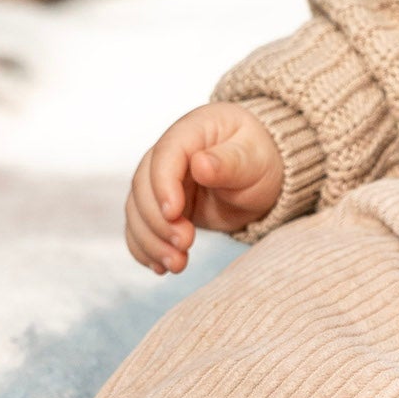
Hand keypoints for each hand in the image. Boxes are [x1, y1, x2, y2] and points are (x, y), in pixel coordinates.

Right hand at [124, 103, 283, 274]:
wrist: (261, 176)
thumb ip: (228, 162)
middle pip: (143, 186)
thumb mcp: (253, 159)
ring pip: (137, 211)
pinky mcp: (161, 207)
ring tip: (177, 264)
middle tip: (185, 244)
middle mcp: (168, 154)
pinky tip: (161, 267)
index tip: (175, 214)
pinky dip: (146, 249)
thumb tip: (200, 164)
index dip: (163, 185)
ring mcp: (161, 182)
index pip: (165, 155)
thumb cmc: (260, 159)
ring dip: (151, 241)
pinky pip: (141, 228)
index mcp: (192, 130)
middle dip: (158, 221)